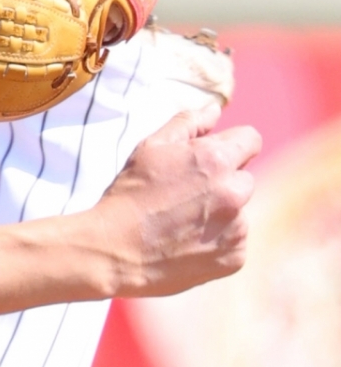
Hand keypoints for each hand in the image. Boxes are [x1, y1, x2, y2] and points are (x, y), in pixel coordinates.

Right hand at [91, 109, 261, 297]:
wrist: (115, 252)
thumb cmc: (130, 195)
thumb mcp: (151, 148)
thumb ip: (188, 123)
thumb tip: (215, 109)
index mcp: (216, 159)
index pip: (251, 140)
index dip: (232, 146)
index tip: (215, 159)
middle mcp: (234, 192)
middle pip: (245, 178)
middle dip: (223, 182)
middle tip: (186, 196)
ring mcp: (237, 227)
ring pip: (238, 212)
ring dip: (220, 214)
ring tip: (182, 223)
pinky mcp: (234, 257)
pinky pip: (235, 242)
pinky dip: (217, 243)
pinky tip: (187, 244)